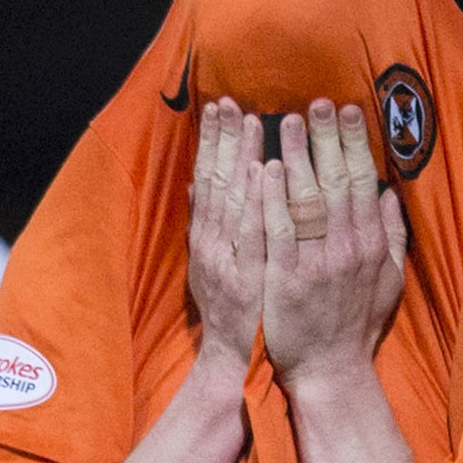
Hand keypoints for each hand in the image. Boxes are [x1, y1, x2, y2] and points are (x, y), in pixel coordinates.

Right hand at [185, 99, 267, 364]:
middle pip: (218, 182)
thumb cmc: (234, 314)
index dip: (213, 142)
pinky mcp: (256, 275)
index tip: (221, 107)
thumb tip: (200, 188)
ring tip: (253, 119)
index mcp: (208, 239)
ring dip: (244, 158)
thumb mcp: (210, 268)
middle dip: (224, 139)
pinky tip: (262, 170)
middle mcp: (215, 245)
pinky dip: (258, 200)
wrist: (241, 361)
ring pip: (236, 200)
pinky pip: (258, 231)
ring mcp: (234, 260)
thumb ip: (208, 226)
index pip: (208, 180)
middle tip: (231, 101)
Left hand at [258, 97, 408, 386]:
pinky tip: (265, 170)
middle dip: (327, 138)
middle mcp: (348, 247)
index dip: (355, 142)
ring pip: (307, 198)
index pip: (363, 180)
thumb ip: (391, 235)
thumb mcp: (387, 279)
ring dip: (296, 157)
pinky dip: (272, 199)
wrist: (328, 369)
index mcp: (370, 242)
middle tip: (317, 102)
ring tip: (284, 120)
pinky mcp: (284, 278)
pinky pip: (277, 231)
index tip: (348, 109)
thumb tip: (391, 194)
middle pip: (337, 180)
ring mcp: (316, 262)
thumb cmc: (354, 323)